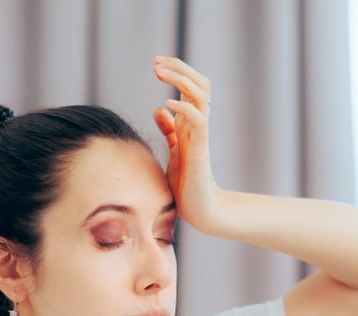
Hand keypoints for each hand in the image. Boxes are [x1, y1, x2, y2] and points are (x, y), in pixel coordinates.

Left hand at [151, 55, 222, 232]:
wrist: (199, 209)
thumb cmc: (186, 184)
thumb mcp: (173, 150)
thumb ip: (169, 130)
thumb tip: (158, 110)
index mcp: (192, 123)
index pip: (192, 86)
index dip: (177, 70)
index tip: (156, 64)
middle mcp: (198, 124)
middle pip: (200, 84)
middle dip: (179, 67)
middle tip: (156, 63)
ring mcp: (200, 135)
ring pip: (201, 95)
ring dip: (180, 79)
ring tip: (159, 72)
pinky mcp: (200, 149)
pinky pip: (198, 120)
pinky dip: (184, 107)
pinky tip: (166, 104)